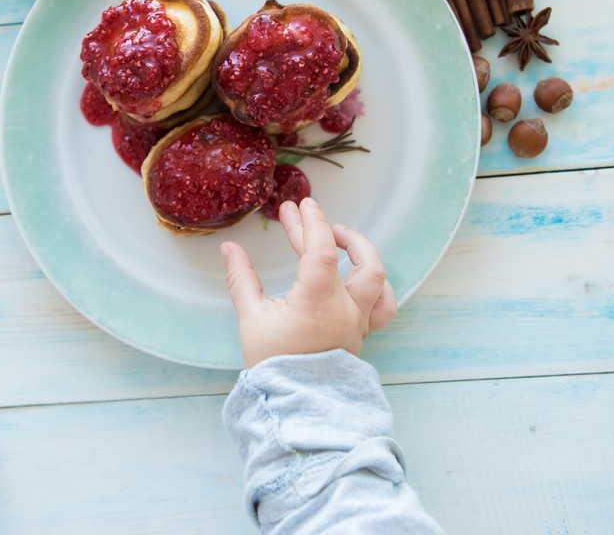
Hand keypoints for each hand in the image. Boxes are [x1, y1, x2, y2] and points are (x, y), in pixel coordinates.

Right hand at [221, 197, 397, 368]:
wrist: (297, 406)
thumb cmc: (273, 365)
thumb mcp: (251, 320)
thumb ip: (241, 280)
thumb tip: (229, 248)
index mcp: (315, 302)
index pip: (321, 251)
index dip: (311, 223)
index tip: (299, 206)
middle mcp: (343, 308)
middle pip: (340, 257)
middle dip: (319, 229)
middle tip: (301, 214)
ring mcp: (357, 321)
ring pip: (375, 276)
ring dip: (361, 250)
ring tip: (341, 236)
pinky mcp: (362, 332)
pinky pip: (383, 305)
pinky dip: (377, 285)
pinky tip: (362, 273)